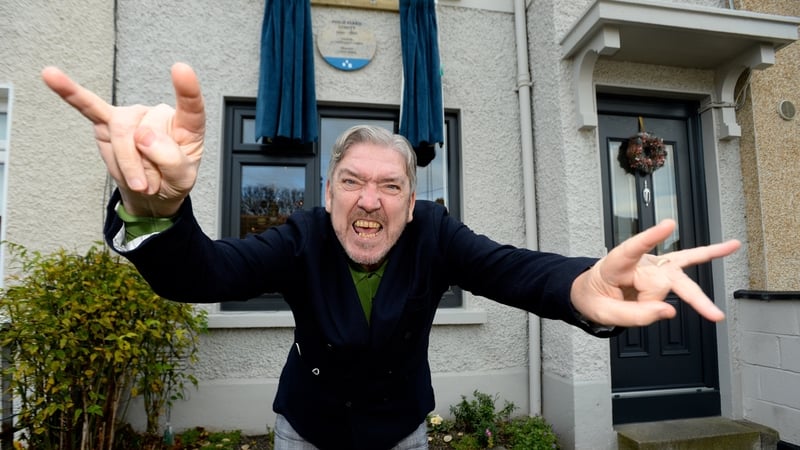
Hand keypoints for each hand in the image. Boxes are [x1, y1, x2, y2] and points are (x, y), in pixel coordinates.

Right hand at [41, 63, 204, 216]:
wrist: (151, 194)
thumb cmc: (172, 180)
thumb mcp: (182, 179)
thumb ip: (171, 159)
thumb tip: (144, 135)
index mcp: (185, 126)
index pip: (190, 106)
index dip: (186, 89)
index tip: (181, 69)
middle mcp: (157, 115)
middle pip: (142, 131)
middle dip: (142, 166)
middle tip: (149, 185)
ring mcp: (131, 117)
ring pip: (120, 131)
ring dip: (125, 163)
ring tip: (137, 182)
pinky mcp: (106, 123)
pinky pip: (87, 106)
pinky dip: (70, 93)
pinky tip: (52, 76)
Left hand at [570, 219, 740, 326]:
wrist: (591, 291)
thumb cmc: (595, 297)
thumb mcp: (604, 313)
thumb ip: (634, 315)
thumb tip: (669, 312)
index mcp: (615, 265)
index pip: (632, 248)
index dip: (651, 236)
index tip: (669, 225)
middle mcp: (638, 261)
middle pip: (661, 280)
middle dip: (656, 303)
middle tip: (660, 316)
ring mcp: (653, 263)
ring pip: (678, 280)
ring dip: (689, 299)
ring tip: (712, 312)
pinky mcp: (665, 270)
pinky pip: (690, 261)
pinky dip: (711, 254)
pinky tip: (729, 246)